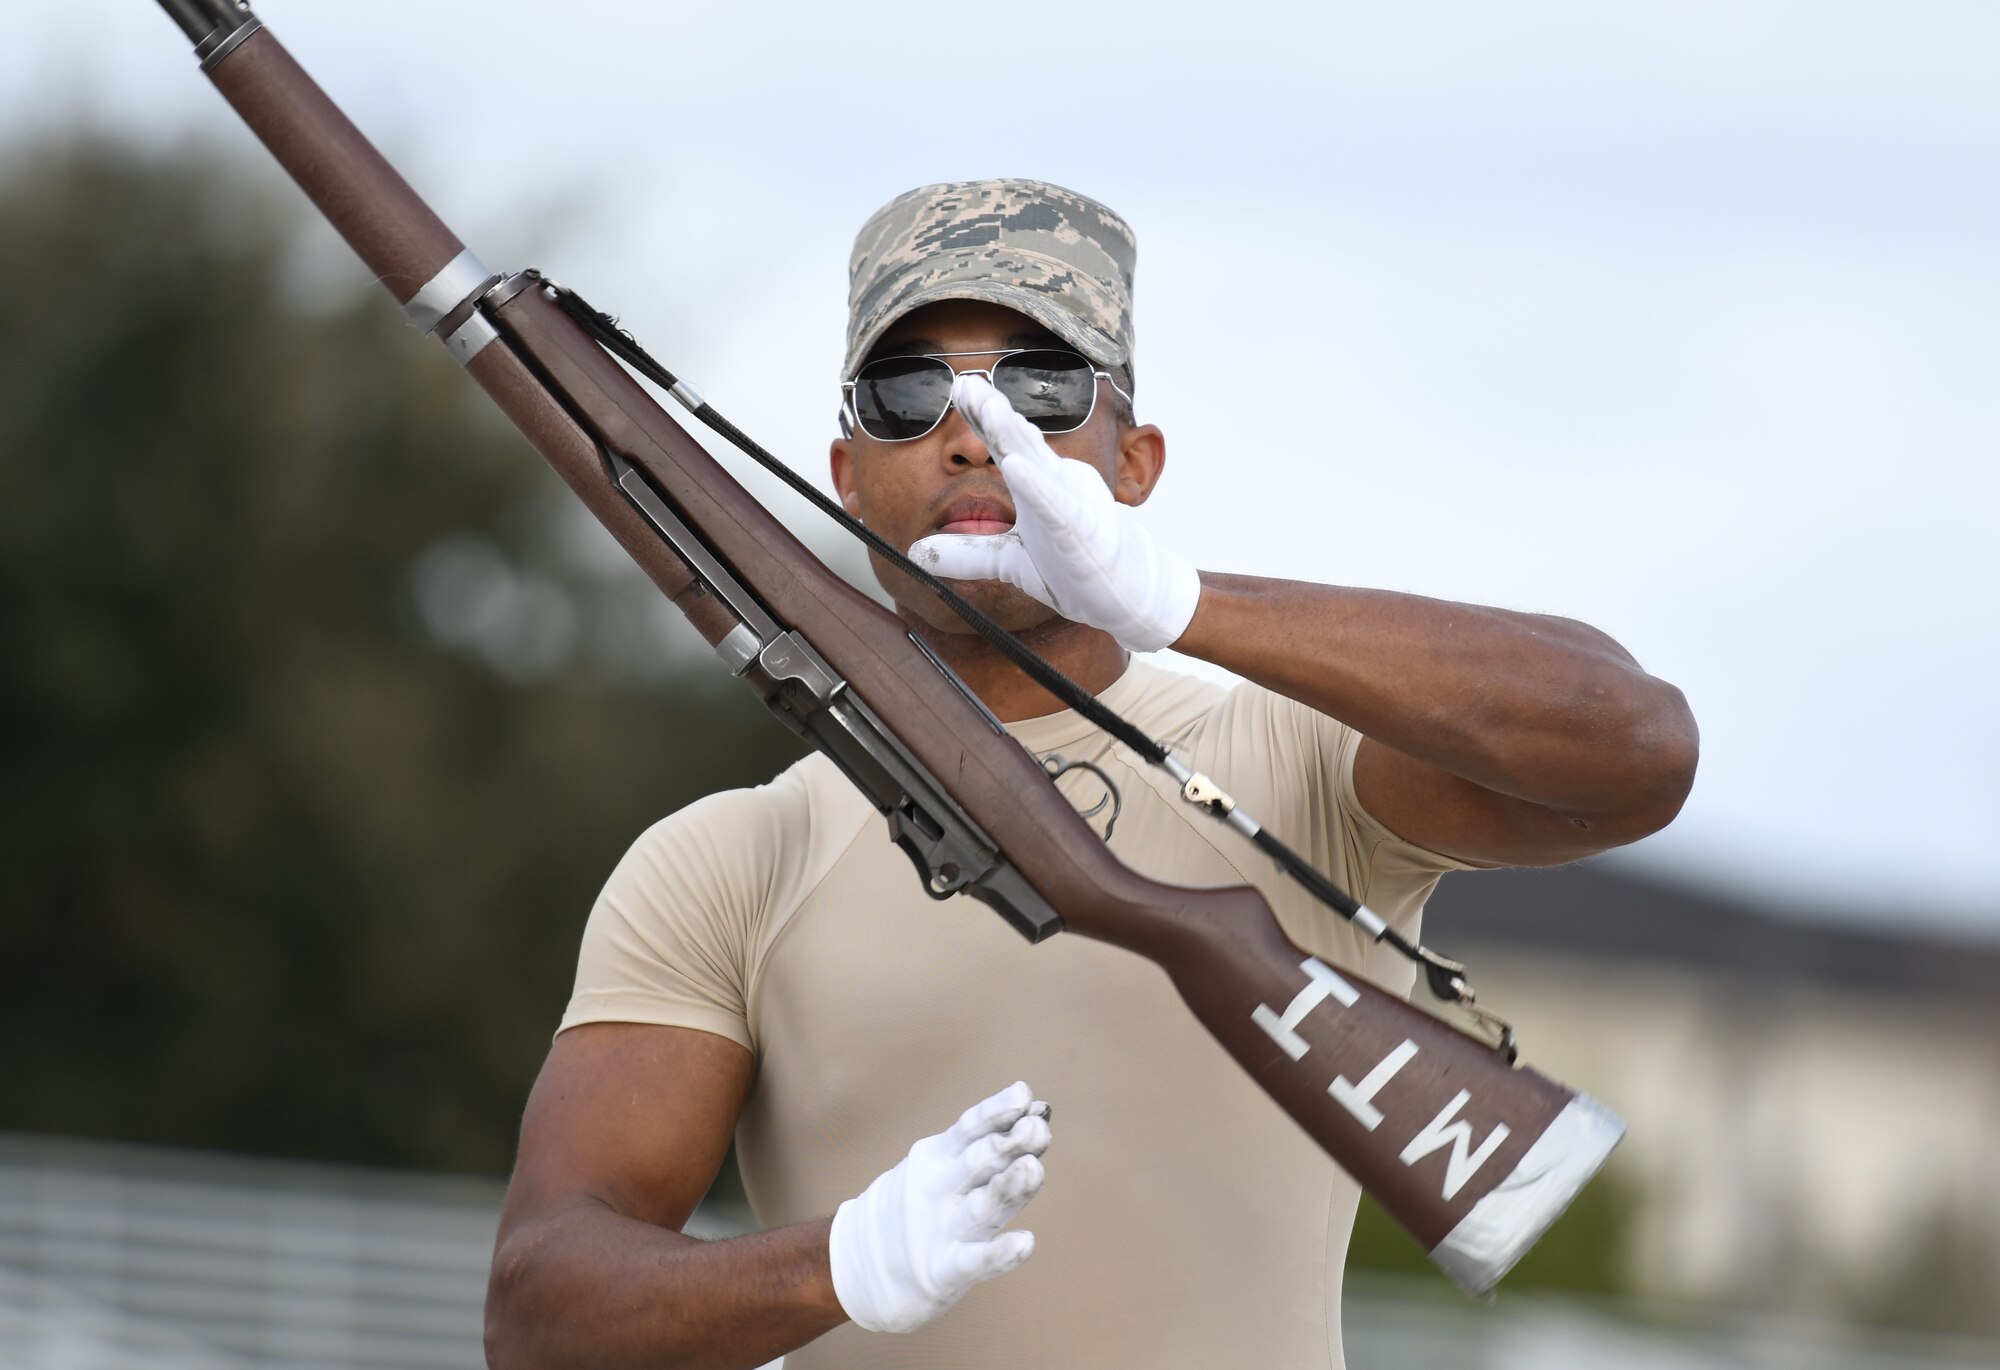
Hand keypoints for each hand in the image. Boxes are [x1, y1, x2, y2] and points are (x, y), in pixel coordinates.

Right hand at [828, 1080, 1052, 1333]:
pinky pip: (973, 1262)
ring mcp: (940, 1232)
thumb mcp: (941, 1167)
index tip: (1025, 1095)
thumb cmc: (918, 1208)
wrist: (855, 1265)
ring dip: (1008, 1188)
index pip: (970, 1128)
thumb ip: (989, 1144)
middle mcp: (938, 1189)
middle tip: (1037, 1128)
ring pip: (982, 1207)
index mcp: (937, 1158)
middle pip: (979, 1162)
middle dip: (1009, 1144)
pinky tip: (1024, 1244)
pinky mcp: (942, 1273)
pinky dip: (998, 1254)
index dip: (997, 1111)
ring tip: (1034, 1169)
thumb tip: (1038, 1110)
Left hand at [907, 373, 1200, 652]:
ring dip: (1013, 434)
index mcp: (1037, 486)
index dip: (982, 418)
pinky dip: (1035, 485)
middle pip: (1019, 441)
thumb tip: (917, 555)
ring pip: (1038, 462)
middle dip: (992, 411)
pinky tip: (1014, 467)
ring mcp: (1070, 503)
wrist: (1123, 596)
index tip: (958, 390)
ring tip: (989, 407)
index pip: (1005, 446)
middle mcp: (1054, 484)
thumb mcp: (1008, 564)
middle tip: (965, 383)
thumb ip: (967, 554)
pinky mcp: (1080, 530)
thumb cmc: (1072, 571)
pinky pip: (1055, 504)